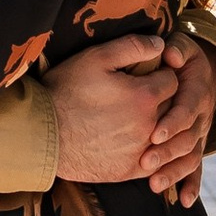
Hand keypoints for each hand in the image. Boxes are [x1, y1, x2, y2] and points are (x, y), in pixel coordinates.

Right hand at [53, 34, 212, 193]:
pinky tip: (138, 143)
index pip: (172, 80)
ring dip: (159, 126)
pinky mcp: (130, 171)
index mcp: (145, 96)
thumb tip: (160, 44)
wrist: (42, 135)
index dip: (160, 74)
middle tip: (141, 95)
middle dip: (162, 99)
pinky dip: (152, 152)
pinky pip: (155, 162)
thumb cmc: (66, 92)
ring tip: (138, 119)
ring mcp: (141, 151)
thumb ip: (132, 46)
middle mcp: (150, 125)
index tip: (147, 75)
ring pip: (166, 136)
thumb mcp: (95, 58)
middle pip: (172, 108)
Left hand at [137, 36, 215, 204]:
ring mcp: (199, 134)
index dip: (173, 122)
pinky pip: (196, 168)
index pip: (187, 110)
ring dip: (174, 172)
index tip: (154, 133)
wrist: (200, 72)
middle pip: (188, 138)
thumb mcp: (182, 46)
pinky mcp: (195, 146)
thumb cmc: (181, 57)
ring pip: (191, 157)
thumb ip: (176, 48)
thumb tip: (170, 57)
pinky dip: (193, 185)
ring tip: (154, 184)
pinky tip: (186, 202)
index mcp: (196, 93)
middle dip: (167, 152)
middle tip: (144, 162)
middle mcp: (201, 117)